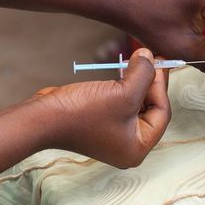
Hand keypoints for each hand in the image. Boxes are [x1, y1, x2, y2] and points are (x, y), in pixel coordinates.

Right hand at [32, 49, 169, 168]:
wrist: (43, 118)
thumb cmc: (83, 112)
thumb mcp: (123, 92)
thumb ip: (144, 74)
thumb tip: (150, 56)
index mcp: (138, 147)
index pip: (161, 113)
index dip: (161, 85)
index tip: (159, 61)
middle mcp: (127, 145)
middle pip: (150, 109)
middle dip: (150, 83)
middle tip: (151, 59)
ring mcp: (113, 135)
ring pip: (135, 104)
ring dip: (137, 82)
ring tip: (138, 61)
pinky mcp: (100, 123)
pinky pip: (120, 103)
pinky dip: (123, 86)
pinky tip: (123, 71)